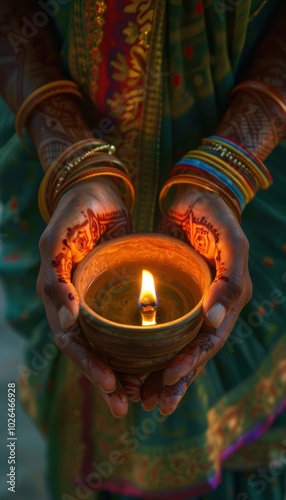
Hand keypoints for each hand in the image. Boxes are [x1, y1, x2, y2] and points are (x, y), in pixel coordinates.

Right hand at [37, 178, 141, 416]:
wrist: (96, 191)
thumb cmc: (75, 210)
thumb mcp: (58, 236)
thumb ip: (55, 274)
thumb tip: (64, 320)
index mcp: (58, 296)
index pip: (69, 340)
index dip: (86, 364)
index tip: (110, 384)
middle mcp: (76, 303)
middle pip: (88, 351)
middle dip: (105, 379)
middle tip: (126, 404)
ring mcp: (96, 300)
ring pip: (107, 344)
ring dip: (121, 370)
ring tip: (141, 394)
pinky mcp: (116, 293)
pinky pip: (124, 326)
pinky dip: (135, 346)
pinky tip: (153, 361)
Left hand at [141, 185, 251, 414]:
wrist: (198, 196)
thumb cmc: (215, 214)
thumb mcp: (231, 240)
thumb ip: (230, 279)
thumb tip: (214, 320)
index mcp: (229, 300)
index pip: (210, 341)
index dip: (192, 363)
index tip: (168, 379)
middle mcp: (212, 308)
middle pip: (194, 353)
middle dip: (175, 381)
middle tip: (152, 405)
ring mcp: (194, 305)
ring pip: (178, 348)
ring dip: (163, 375)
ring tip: (142, 399)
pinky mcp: (175, 297)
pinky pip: (164, 330)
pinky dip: (152, 351)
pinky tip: (135, 366)